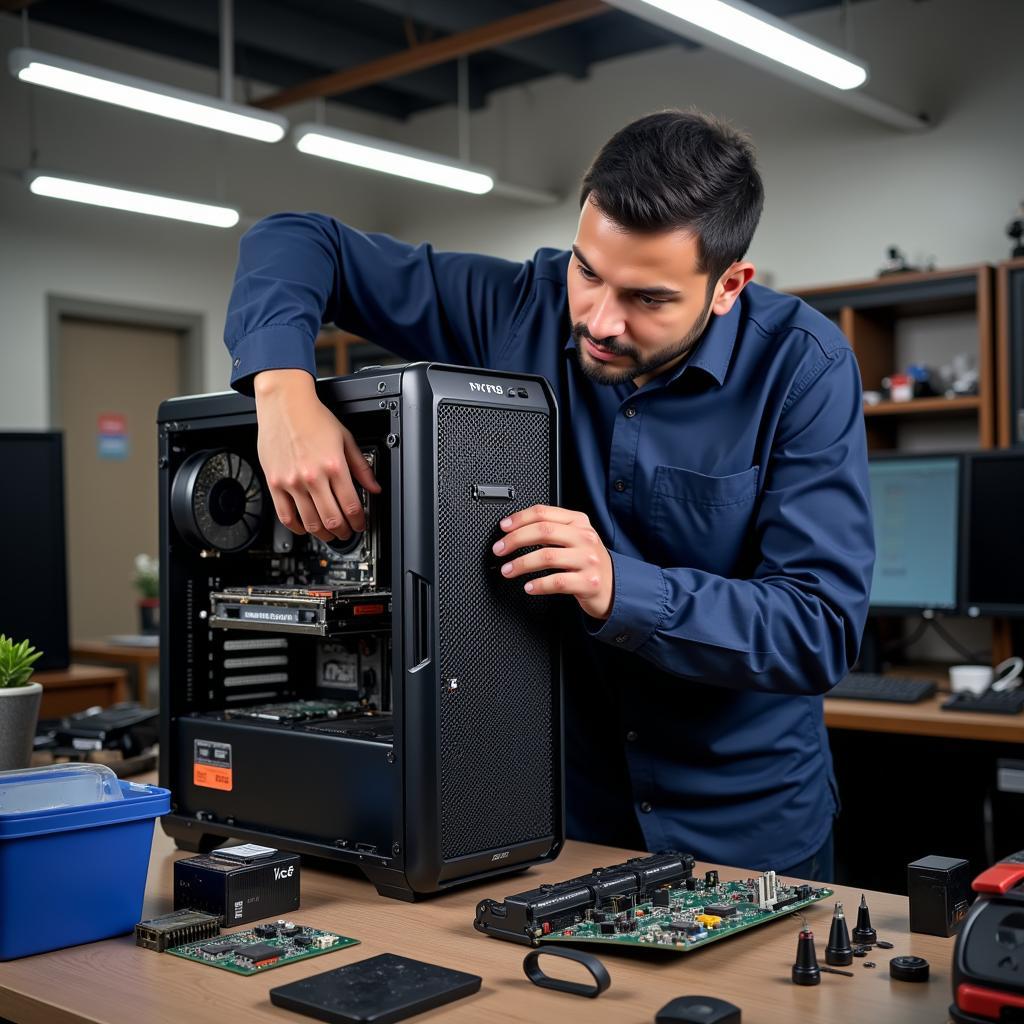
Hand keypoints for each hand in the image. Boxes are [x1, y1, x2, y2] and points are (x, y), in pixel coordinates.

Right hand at [253, 369, 381, 542]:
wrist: (284, 403)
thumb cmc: (313, 417)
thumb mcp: (346, 438)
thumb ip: (361, 466)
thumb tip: (375, 487)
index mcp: (334, 465)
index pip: (351, 506)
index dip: (359, 521)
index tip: (361, 524)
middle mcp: (313, 476)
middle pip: (332, 519)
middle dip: (344, 532)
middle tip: (347, 533)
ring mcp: (292, 482)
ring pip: (310, 522)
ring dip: (323, 534)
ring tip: (329, 533)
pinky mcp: (275, 482)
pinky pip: (285, 515)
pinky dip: (297, 527)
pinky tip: (304, 527)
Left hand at [493, 504, 613, 619]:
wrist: (613, 586)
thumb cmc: (587, 561)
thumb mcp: (575, 537)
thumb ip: (551, 529)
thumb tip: (514, 530)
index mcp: (578, 521)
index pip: (543, 513)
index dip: (519, 519)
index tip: (503, 528)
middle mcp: (584, 537)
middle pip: (543, 531)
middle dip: (515, 540)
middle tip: (499, 550)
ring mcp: (588, 560)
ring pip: (547, 556)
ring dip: (521, 564)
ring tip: (508, 570)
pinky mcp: (588, 582)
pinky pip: (557, 581)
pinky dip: (538, 585)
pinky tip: (528, 587)